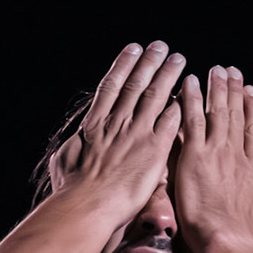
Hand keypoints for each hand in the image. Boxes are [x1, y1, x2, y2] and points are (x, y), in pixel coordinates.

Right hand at [48, 42, 185, 218]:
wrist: (87, 205)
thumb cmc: (71, 189)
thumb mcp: (65, 160)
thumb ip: (75, 145)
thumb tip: (76, 141)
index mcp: (94, 123)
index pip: (111, 86)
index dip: (123, 65)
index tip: (132, 50)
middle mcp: (117, 122)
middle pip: (136, 85)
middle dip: (149, 63)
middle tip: (160, 46)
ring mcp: (137, 134)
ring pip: (155, 96)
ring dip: (168, 76)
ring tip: (178, 60)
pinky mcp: (154, 150)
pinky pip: (170, 122)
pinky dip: (179, 106)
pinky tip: (188, 96)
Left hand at [174, 65, 252, 243]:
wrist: (227, 237)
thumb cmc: (243, 234)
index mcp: (252, 169)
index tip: (251, 92)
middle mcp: (237, 155)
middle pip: (237, 115)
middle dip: (234, 91)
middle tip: (232, 72)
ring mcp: (217, 152)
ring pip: (217, 112)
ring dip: (216, 88)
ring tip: (216, 70)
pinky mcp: (195, 155)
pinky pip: (192, 120)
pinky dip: (191, 99)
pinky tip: (189, 82)